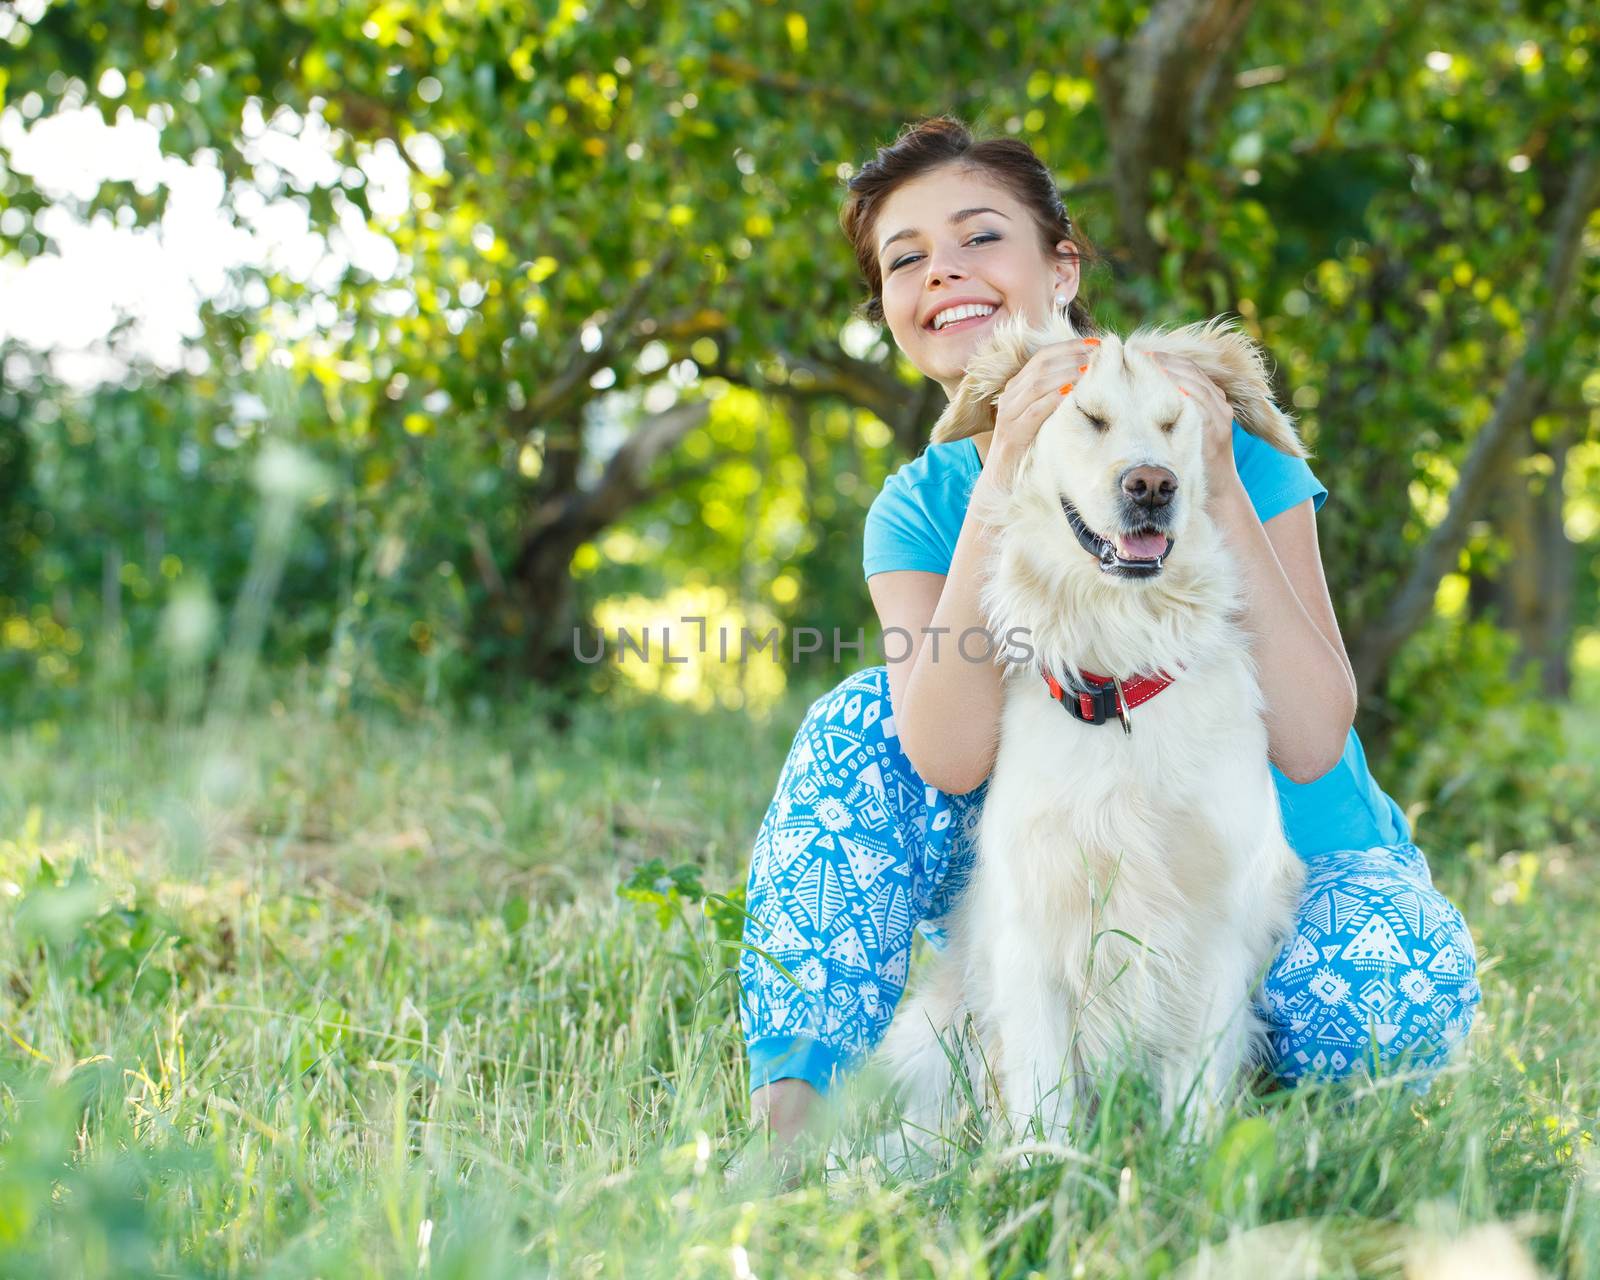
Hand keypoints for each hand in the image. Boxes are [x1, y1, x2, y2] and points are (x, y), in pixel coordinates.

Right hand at [985, 337, 1103, 487]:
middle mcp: (1010, 396)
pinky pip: (1034, 411)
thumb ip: (1055, 398)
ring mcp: (1008, 414)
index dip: (1069, 347)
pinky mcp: (1011, 433)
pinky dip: (1054, 399)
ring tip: (1090, 370)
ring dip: (1067, 374)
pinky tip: (1072, 394)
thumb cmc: (1027, 449)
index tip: (1096, 344)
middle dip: (1072, 356)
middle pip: (1041, 365)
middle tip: (1098, 355)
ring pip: (1038, 384)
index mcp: (1016, 388)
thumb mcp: (1042, 418)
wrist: (1000, 481)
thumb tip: (1087, 379)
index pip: (1043, 356)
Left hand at [1148, 353, 1239, 500]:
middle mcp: (1221, 405)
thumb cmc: (1198, 463)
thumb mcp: (1190, 432)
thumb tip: (1148, 398)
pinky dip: (1180, 391)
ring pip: (1195, 383)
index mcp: (1215, 401)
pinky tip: (1161, 387)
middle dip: (1165, 361)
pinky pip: (1198, 403)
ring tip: (1146, 366)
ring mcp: (1220, 417)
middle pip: (1192, 371)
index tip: (1143, 354)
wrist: (1221, 491)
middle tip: (1138, 356)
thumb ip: (1178, 413)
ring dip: (1169, 372)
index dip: (1167, 359)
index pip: (1191, 369)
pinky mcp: (1216, 430)